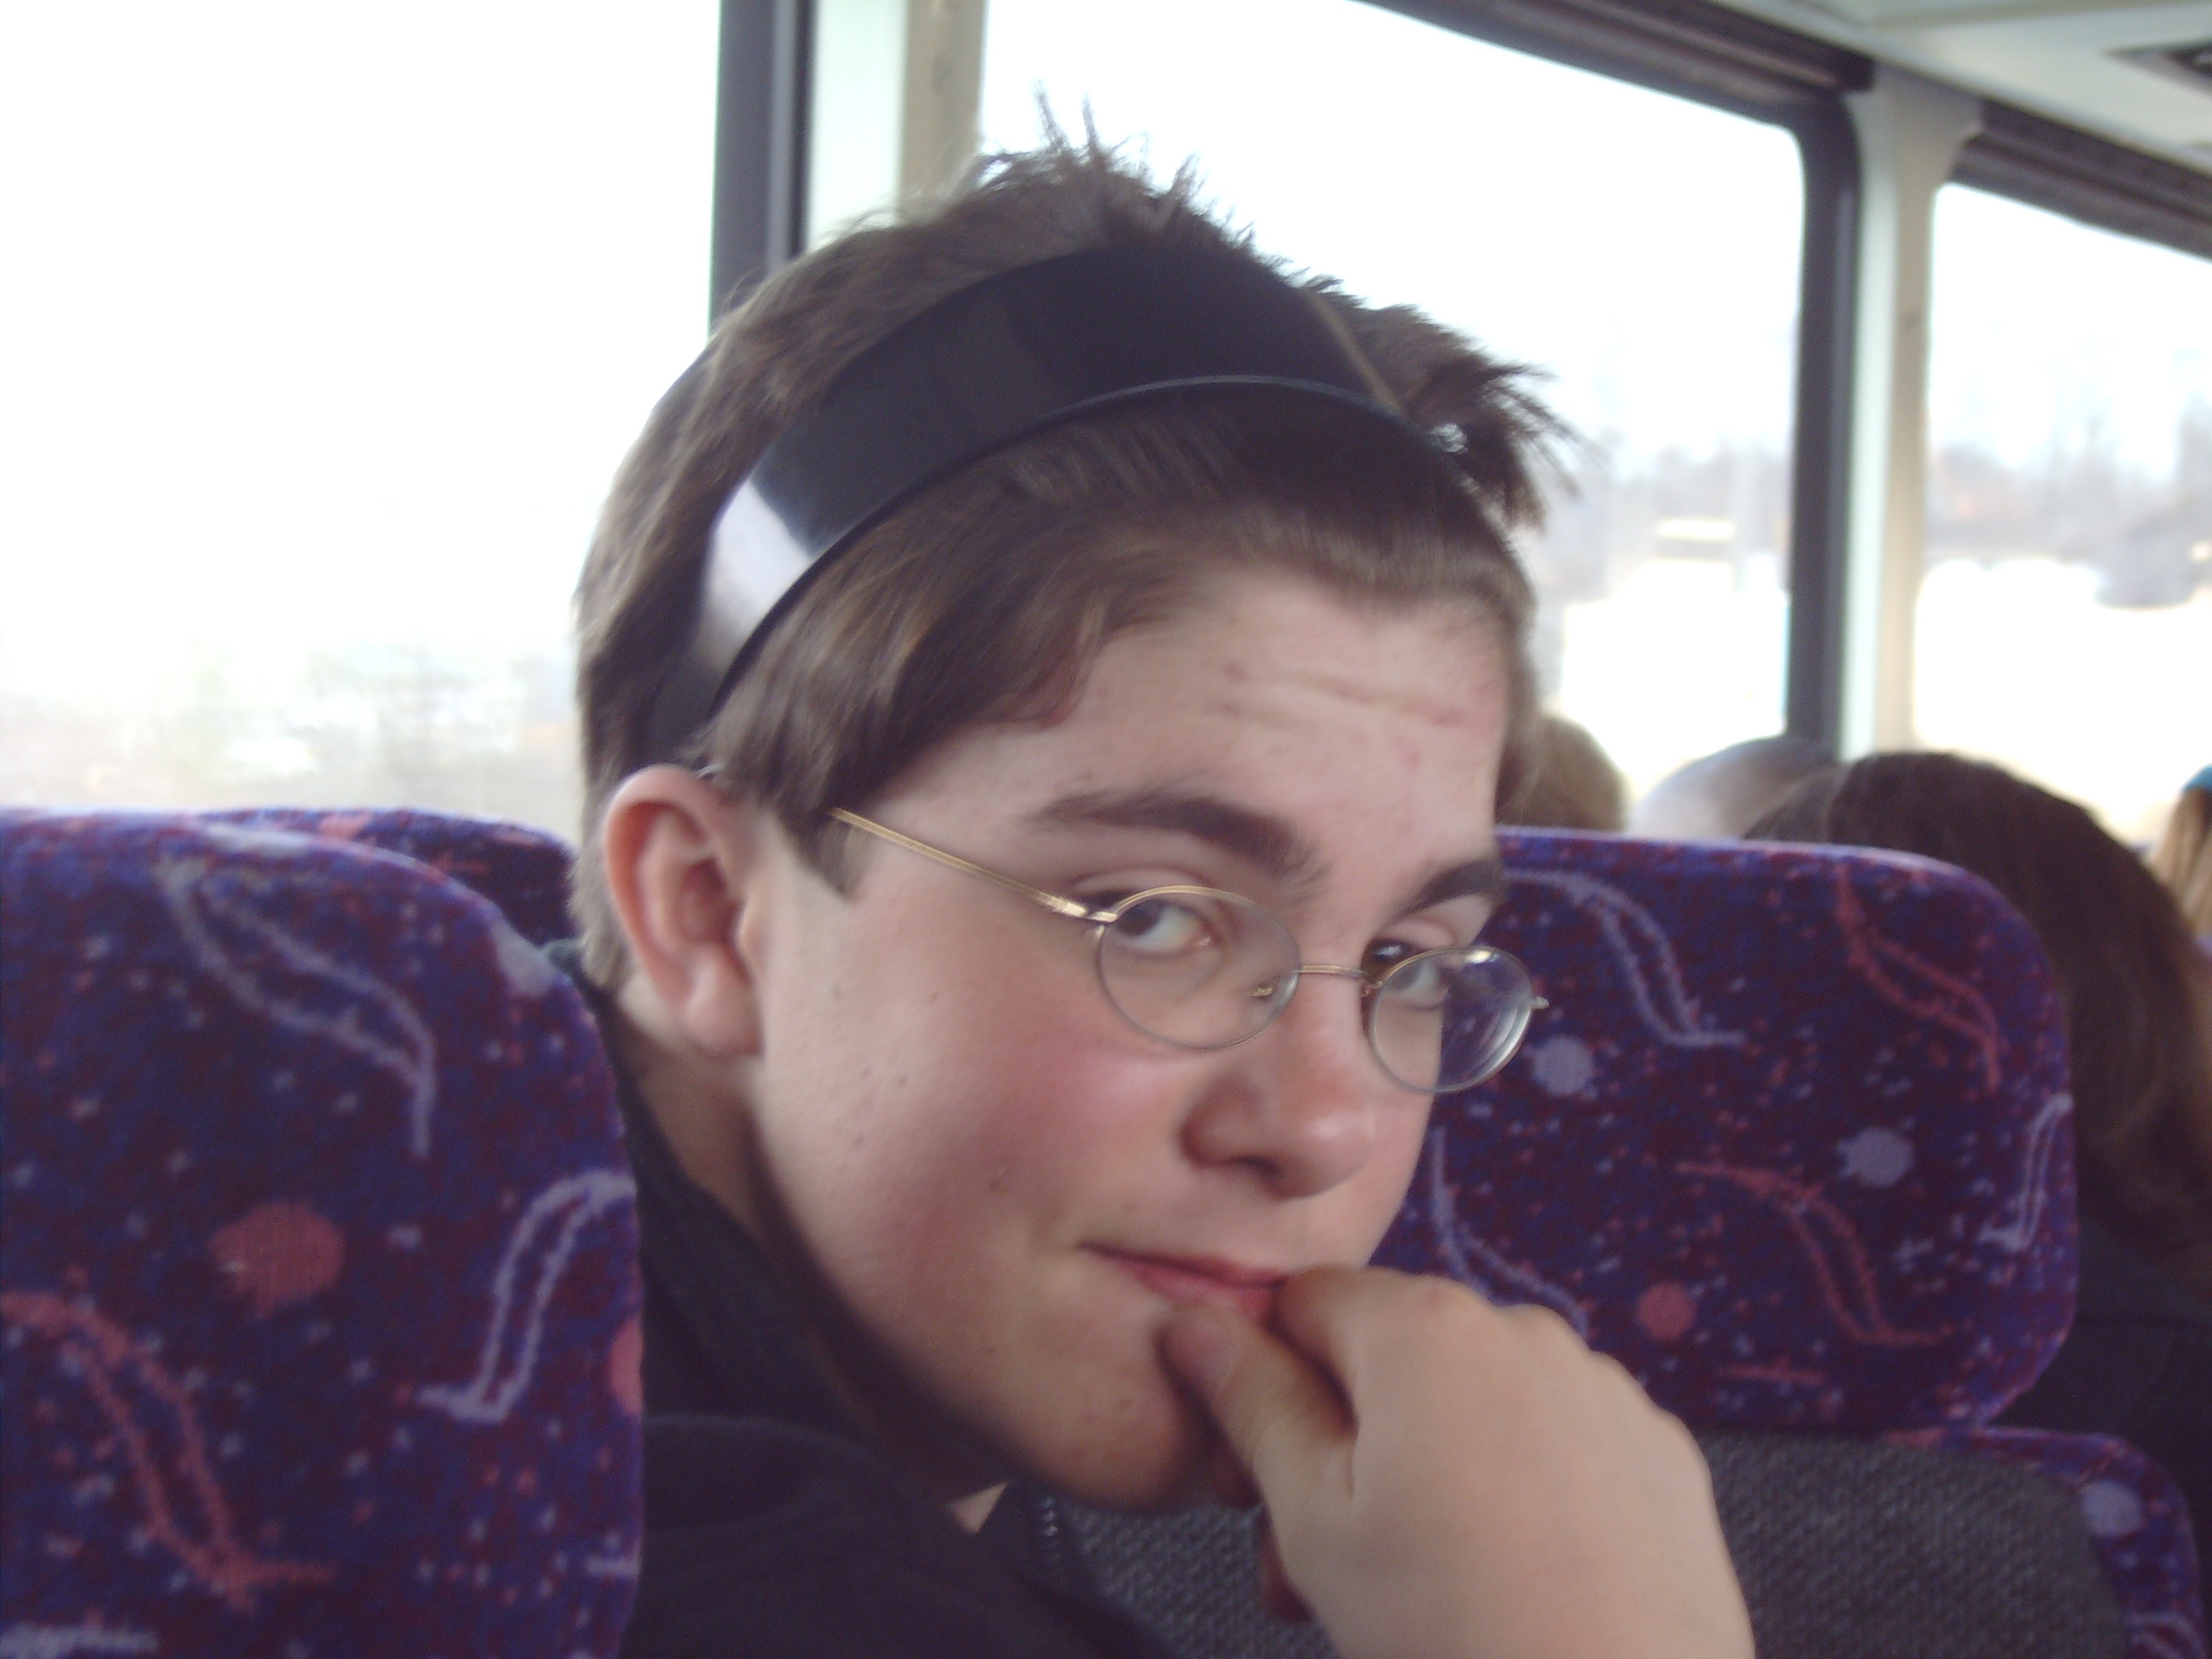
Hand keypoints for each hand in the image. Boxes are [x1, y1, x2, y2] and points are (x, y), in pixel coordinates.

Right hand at [1160, 1266, 1751, 1658]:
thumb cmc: (1459, 1635)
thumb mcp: (1313, 1519)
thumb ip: (1251, 1404)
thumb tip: (1196, 1326)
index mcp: (1424, 1327)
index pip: (1302, 1302)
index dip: (1263, 1388)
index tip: (1258, 1480)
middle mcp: (1521, 1329)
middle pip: (1388, 1361)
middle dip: (1340, 1451)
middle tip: (1314, 1566)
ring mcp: (1601, 1389)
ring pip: (1472, 1406)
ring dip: (1423, 1475)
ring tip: (1411, 1593)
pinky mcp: (1659, 1453)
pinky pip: (1553, 1444)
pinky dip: (1516, 1494)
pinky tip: (1505, 1584)